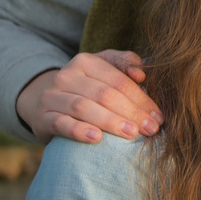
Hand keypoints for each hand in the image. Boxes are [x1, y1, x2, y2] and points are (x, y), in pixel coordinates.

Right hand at [15, 50, 162, 143]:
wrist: (48, 102)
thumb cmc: (88, 86)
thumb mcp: (106, 69)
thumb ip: (126, 63)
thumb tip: (142, 73)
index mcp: (86, 61)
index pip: (119, 81)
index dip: (141, 99)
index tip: (158, 116)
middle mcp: (66, 76)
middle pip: (104, 95)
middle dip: (131, 112)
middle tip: (150, 128)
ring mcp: (51, 96)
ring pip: (84, 108)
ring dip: (110, 122)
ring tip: (131, 133)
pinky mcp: (41, 118)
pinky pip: (61, 124)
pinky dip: (79, 131)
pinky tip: (96, 138)